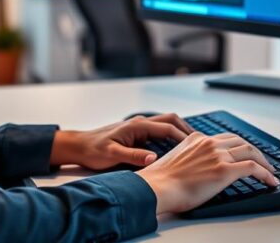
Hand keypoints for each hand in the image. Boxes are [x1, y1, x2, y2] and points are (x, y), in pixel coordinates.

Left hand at [50, 113, 193, 169]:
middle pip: (171, 120)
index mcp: (137, 126)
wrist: (79, 146)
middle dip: (186, 129)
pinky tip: (174, 148)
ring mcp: (139, 126)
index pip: (167, 128)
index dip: (183, 138)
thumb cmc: (93, 150)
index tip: (195, 148)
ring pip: (165, 124)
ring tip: (192, 145)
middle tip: (200, 142)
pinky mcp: (136, 133)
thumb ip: (133, 156)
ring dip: (179, 131)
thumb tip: (153, 158)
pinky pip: (159, 131)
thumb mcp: (112, 155)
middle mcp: (140, 123)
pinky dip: (170, 136)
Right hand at [135, 132, 277, 214]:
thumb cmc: (160, 181)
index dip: (238, 146)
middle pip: (241, 142)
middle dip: (254, 151)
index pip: (225, 138)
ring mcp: (218, 155)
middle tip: (262, 162)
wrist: (156, 187)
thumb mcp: (176, 160)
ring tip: (270, 172)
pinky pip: (253, 168)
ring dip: (264, 162)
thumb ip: (190, 158)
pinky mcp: (225, 170)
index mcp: (196, 139)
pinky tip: (271, 181)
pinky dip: (265, 174)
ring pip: (250, 152)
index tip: (245, 153)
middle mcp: (209, 143)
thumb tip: (197, 170)